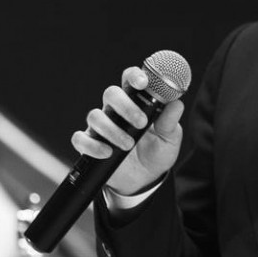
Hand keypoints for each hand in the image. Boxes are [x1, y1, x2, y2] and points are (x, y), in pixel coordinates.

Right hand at [71, 66, 184, 195]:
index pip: (129, 80)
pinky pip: (80, 139)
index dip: (134, 76)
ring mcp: (100, 128)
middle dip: (125, 106)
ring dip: (112, 129)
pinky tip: (108, 152)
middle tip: (141, 123)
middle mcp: (115, 111)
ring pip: (95, 116)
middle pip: (111, 93)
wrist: (145, 180)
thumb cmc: (157, 153)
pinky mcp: (90, 145)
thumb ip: (170, 122)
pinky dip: (92, 145)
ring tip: (129, 144)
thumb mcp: (169, 139)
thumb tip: (177, 103)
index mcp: (135, 103)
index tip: (143, 82)